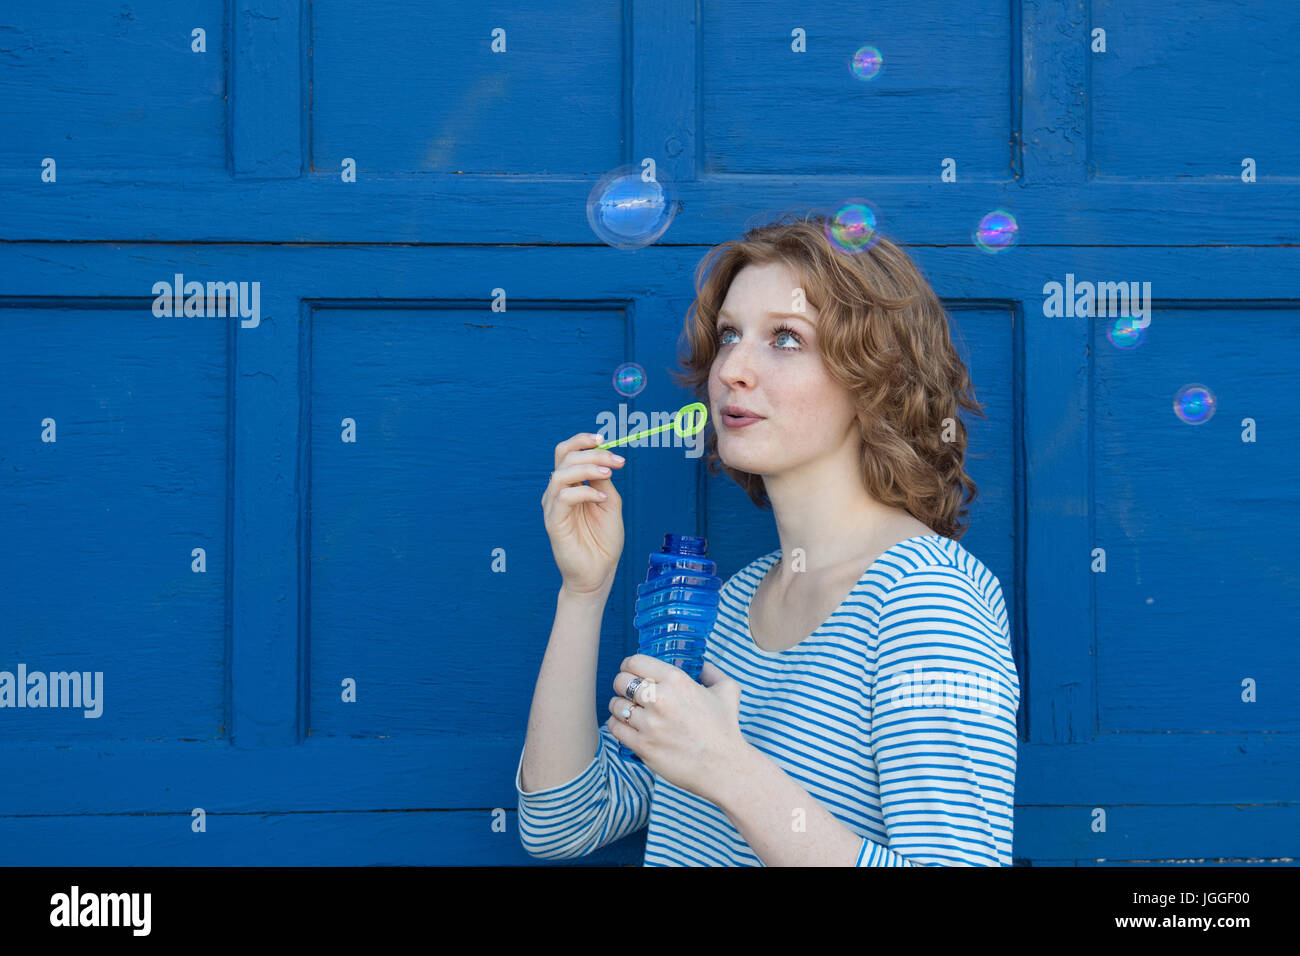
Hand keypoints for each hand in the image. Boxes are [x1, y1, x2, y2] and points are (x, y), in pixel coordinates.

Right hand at [541, 433, 626, 594]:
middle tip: (617, 461)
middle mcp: (558, 492)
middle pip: (564, 457)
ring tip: (609, 475)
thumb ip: (603, 480)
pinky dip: (586, 492)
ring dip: (588, 469)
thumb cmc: (603, 540)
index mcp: (570, 485)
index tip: (605, 440)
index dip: (583, 441)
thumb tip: (604, 457)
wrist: (598, 572)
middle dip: (593, 454)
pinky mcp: (553, 522)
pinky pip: (564, 497)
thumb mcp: (610, 503)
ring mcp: (553, 507)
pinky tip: (602, 499)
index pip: (567, 453)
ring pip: (561, 474)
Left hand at [606, 656, 749, 804]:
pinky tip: (628, 726)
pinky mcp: (642, 746)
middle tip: (630, 693)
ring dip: (620, 707)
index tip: (632, 672)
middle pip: (620, 681)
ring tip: (630, 711)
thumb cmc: (726, 729)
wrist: (724, 767)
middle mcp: (660, 699)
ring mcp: (649, 724)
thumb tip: (703, 666)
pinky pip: (615, 728)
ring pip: (615, 705)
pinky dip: (617, 725)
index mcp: (676, 680)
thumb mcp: (728, 690)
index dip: (629, 666)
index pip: (634, 662)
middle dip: (623, 685)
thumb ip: (712, 672)